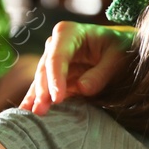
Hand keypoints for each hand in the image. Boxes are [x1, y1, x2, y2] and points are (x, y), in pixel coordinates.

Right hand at [20, 22, 134, 113]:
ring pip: (41, 80)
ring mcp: (52, 59)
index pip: (57, 56)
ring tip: (32, 115)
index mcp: (69, 33)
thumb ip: (101, 73)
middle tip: (41, 111)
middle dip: (43, 91)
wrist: (120, 48)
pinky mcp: (54, 75)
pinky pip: (44, 88)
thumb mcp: (117, 57)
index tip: (57, 98)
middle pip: (45, 69)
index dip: (55, 78)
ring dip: (37, 98)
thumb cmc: (120, 48)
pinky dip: (37, 99)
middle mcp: (55, 44)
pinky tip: (27, 111)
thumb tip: (82, 88)